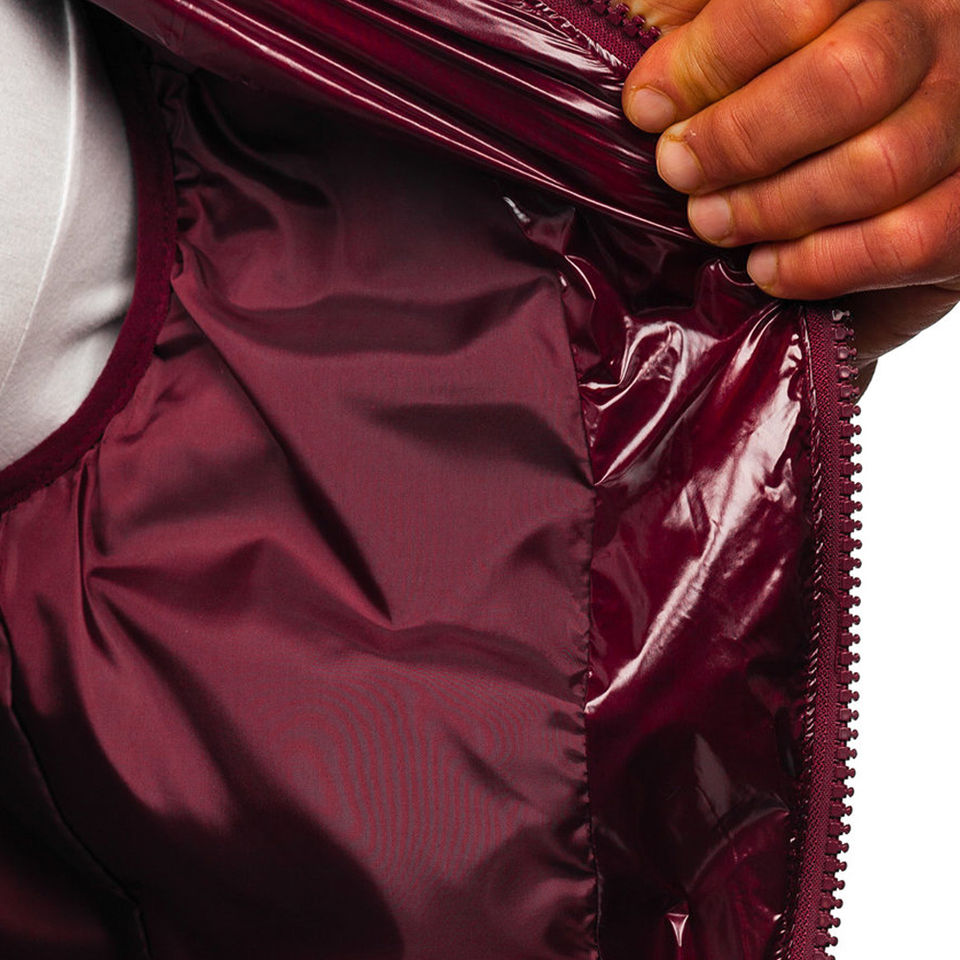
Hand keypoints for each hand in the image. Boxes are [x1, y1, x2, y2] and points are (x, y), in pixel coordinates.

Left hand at [620, 0, 959, 385]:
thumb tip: (644, 41)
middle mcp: (942, 30)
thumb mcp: (743, 43)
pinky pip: (909, 240)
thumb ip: (699, 20)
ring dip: (773, 206)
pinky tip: (766, 267)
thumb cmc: (778, 98)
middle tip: (680, 171)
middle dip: (741, 138)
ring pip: (881, 164)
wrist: (850, 176)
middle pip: (852, 77)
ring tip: (712, 222)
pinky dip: (821, 263)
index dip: (711, 57)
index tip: (647, 106)